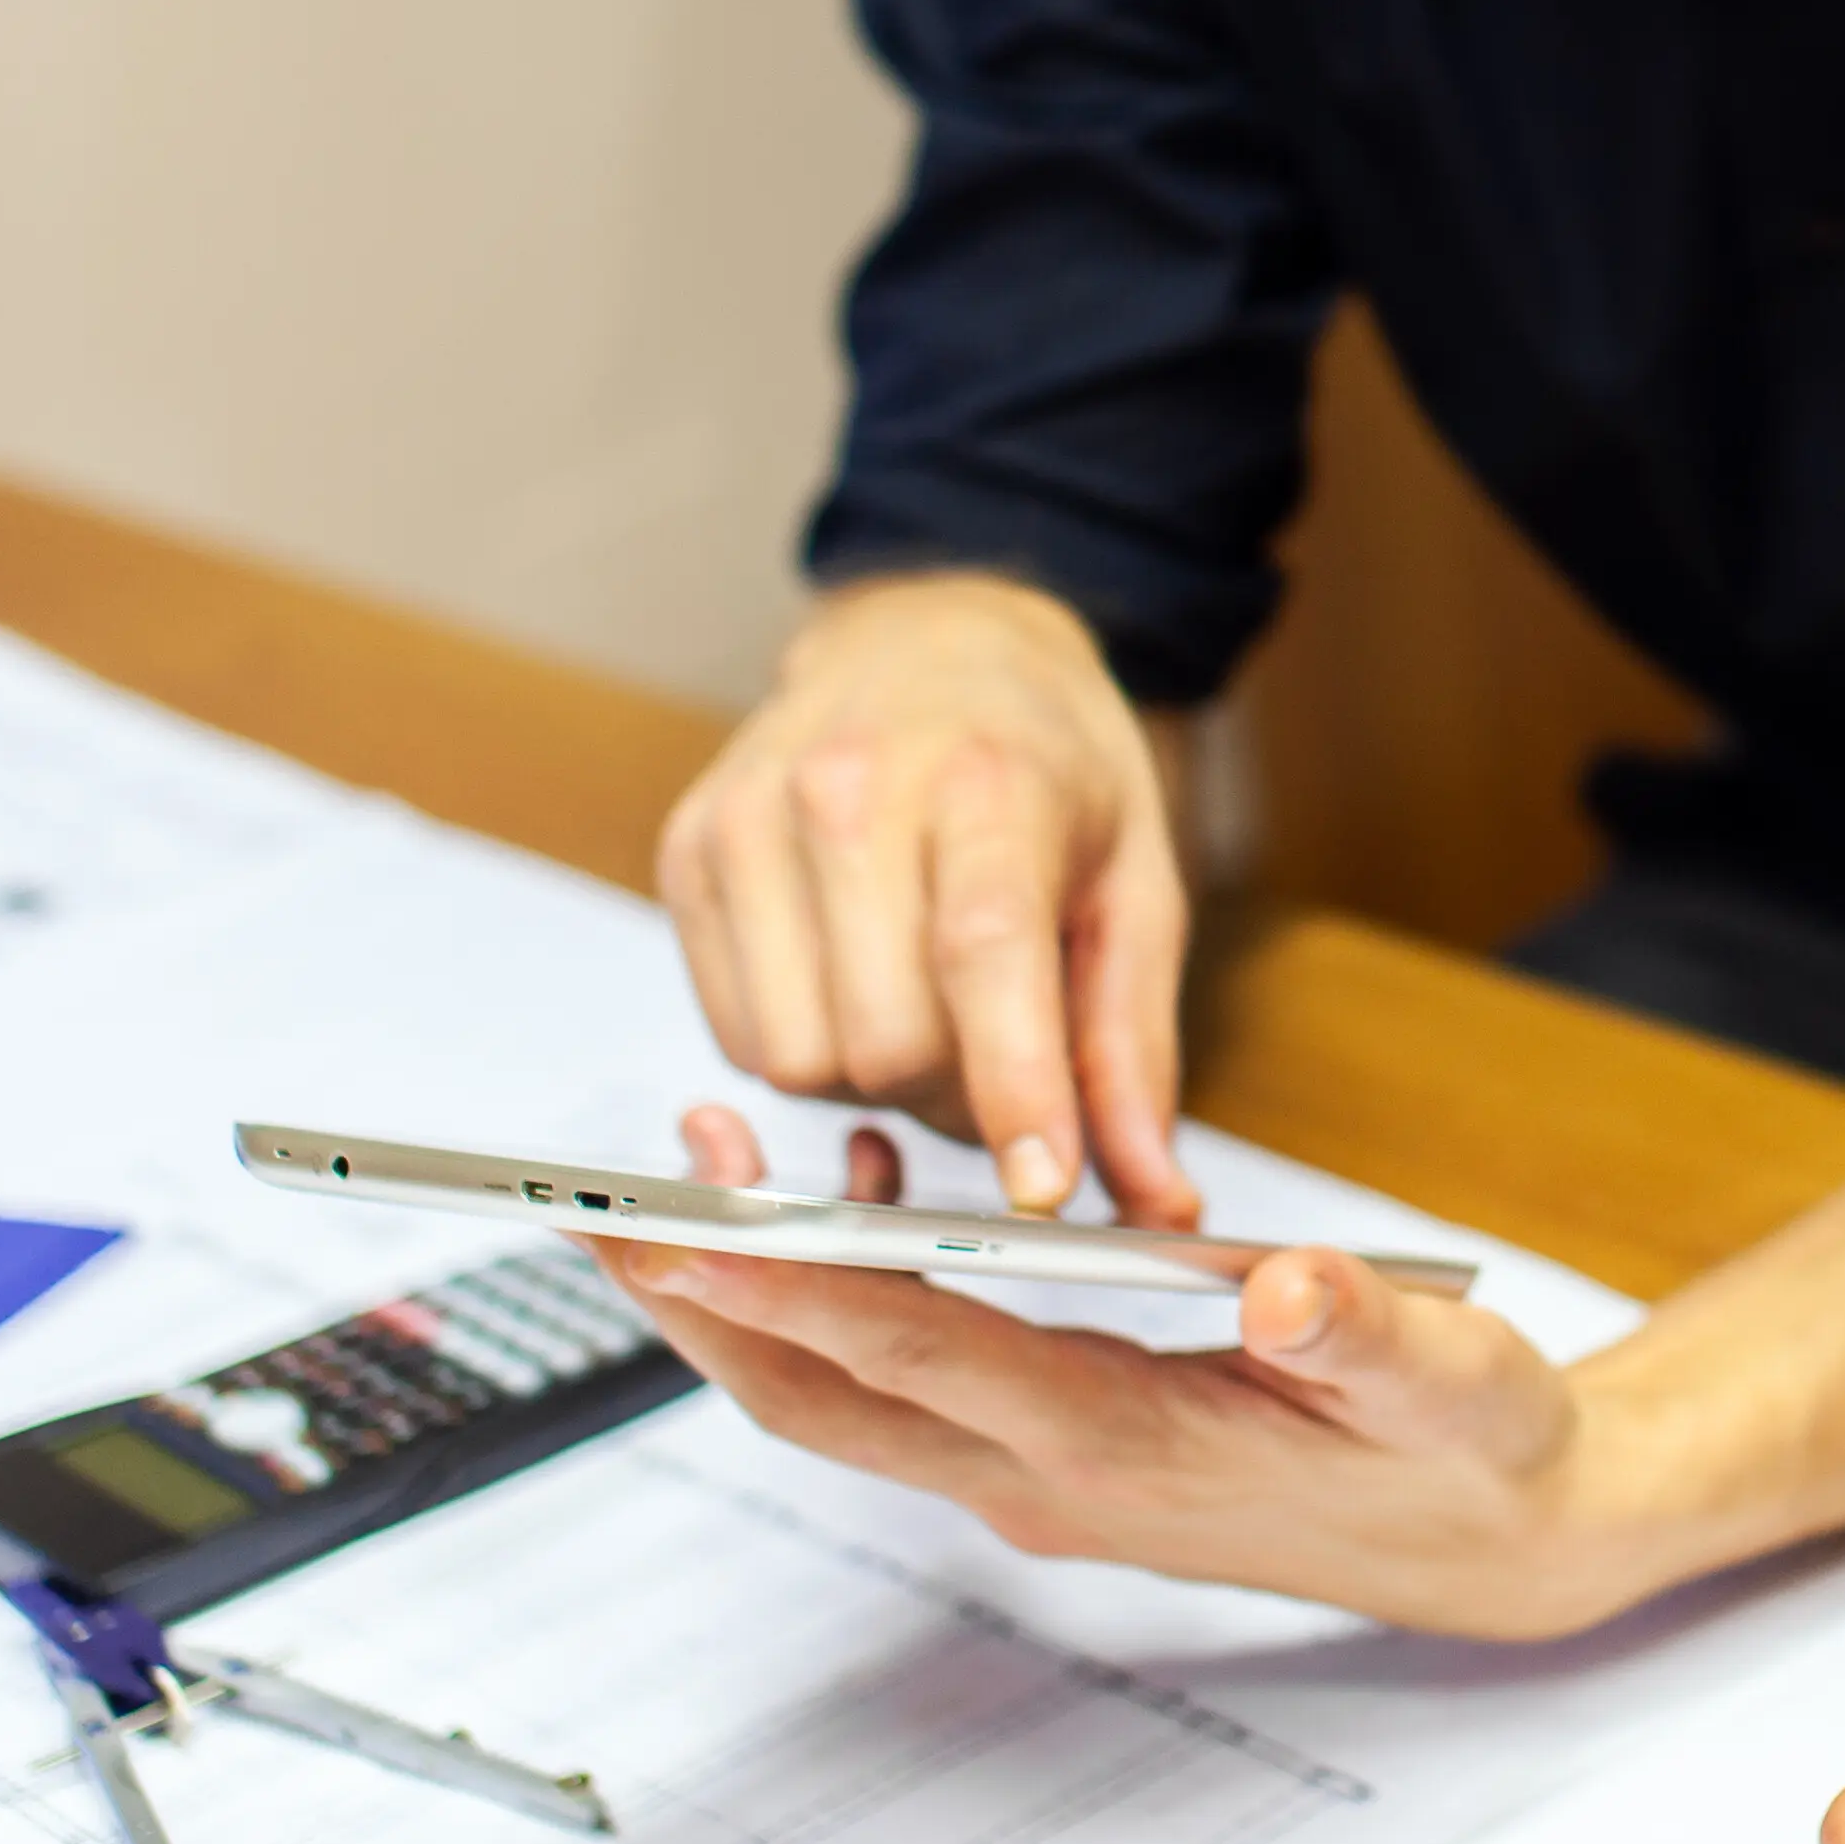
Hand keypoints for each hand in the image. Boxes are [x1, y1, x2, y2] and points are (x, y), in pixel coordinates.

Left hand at [595, 1106, 1643, 1635]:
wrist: (1494, 1539)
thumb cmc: (1464, 1447)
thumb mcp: (1448, 1378)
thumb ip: (1363, 1328)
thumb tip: (1284, 1282)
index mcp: (1131, 1445)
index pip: (932, 1360)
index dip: (805, 1295)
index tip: (691, 1239)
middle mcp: (1054, 1472)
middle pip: (832, 1397)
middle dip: (707, 1306)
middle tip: (601, 1203)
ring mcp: (1041, 1472)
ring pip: (849, 1395)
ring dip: (755, 1300)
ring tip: (695, 1175)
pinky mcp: (1050, 1451)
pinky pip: (906, 1381)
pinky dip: (842, 1302)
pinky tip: (857, 1196)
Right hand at [654, 572, 1199, 1225]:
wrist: (931, 638)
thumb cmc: (1047, 765)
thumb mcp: (1137, 883)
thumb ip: (1134, 1050)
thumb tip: (1156, 1204)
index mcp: (988, 780)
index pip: (984, 954)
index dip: (1013, 1087)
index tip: (1041, 1189)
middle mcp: (850, 788)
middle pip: (883, 1042)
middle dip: (952, 1097)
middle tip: (999, 1060)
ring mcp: (750, 817)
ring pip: (795, 1060)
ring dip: (870, 1082)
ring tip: (924, 1008)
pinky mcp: (689, 852)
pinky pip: (737, 1037)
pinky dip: (805, 1047)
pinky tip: (853, 982)